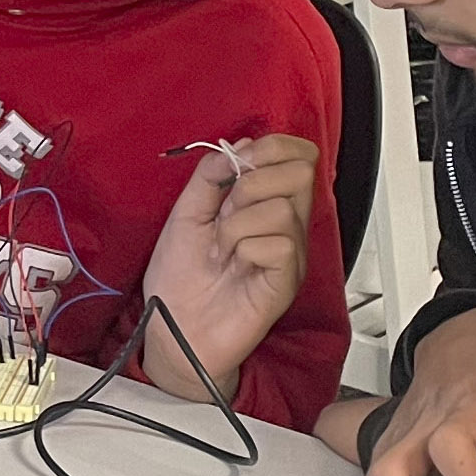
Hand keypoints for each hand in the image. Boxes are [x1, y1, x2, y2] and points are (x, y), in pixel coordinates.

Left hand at [137, 134, 320, 407]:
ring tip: (220, 247)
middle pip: (302, 172)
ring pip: (284, 209)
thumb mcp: (187, 212)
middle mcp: (285, 226)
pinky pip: (282, 245)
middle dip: (253, 182)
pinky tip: (232, 263)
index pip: (297, 155)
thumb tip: (240, 144)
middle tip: (225, 211)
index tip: (237, 164)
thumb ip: (211, 175)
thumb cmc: (181, 280)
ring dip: (237, 224)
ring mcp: (288, 255)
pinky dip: (247, 247)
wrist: (173, 330)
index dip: (271, 147)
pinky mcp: (285, 283)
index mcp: (265, 204)